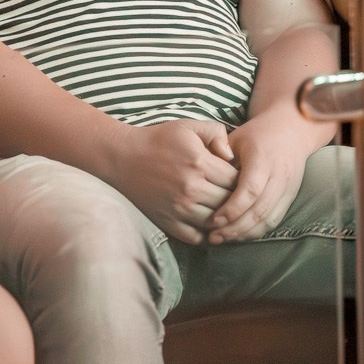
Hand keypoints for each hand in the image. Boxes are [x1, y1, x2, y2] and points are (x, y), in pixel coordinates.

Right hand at [109, 120, 238, 243]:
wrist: (122, 157)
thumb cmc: (158, 139)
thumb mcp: (188, 126)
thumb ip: (216, 133)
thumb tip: (232, 157)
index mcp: (199, 163)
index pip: (236, 180)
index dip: (241, 180)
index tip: (238, 178)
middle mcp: (191, 188)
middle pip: (228, 203)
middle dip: (235, 200)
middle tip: (235, 196)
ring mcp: (179, 209)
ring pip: (216, 223)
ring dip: (223, 219)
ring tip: (225, 211)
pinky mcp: (168, 223)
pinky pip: (197, 238)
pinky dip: (206, 235)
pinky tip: (208, 225)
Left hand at [205, 111, 311, 242]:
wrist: (290, 132)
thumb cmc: (256, 135)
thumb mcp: (236, 137)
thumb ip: (219, 155)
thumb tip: (203, 174)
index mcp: (263, 158)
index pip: (250, 190)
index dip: (232, 208)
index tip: (213, 219)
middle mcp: (278, 176)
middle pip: (259, 210)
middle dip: (235, 227)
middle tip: (213, 236)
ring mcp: (287, 189)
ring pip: (267, 219)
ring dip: (244, 233)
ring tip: (222, 239)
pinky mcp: (290, 198)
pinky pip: (273, 221)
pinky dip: (255, 232)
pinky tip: (238, 235)